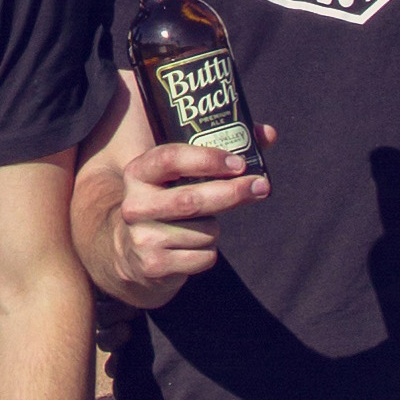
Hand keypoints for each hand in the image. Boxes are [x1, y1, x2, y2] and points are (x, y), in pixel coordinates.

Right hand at [110, 139, 272, 287]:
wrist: (131, 253)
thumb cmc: (169, 203)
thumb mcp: (179, 176)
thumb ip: (220, 153)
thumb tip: (268, 133)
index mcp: (138, 173)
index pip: (170, 159)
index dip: (207, 159)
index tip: (238, 163)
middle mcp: (134, 204)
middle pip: (191, 200)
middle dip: (232, 193)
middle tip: (260, 186)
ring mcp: (142, 237)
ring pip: (205, 231)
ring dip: (215, 229)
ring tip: (198, 226)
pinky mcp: (154, 265)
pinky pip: (203, 257)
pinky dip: (208, 253)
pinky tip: (191, 248)